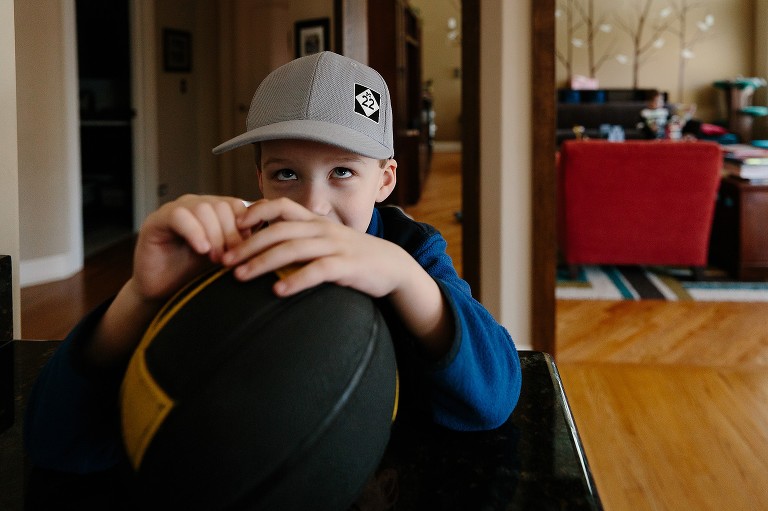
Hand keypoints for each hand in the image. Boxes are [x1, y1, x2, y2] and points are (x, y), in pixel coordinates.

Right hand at [132, 194, 249, 300]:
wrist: (163, 293)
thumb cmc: (196, 276)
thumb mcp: (226, 258)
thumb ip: (244, 242)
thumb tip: (273, 227)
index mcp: (214, 212)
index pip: (237, 206)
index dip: (246, 226)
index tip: (248, 250)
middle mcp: (196, 206)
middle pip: (222, 206)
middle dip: (231, 234)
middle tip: (231, 259)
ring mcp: (176, 210)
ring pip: (204, 208)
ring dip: (214, 235)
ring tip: (216, 258)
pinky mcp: (157, 220)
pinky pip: (179, 216)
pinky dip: (194, 232)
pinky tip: (202, 249)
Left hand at [222, 198, 410, 297]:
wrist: (391, 266)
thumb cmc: (351, 256)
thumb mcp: (325, 242)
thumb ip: (299, 240)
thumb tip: (263, 249)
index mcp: (314, 221)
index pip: (280, 206)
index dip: (255, 212)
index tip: (233, 227)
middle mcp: (322, 229)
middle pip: (278, 230)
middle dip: (248, 245)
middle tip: (224, 261)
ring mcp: (335, 246)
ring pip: (293, 249)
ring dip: (263, 262)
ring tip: (240, 277)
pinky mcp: (347, 266)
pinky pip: (317, 271)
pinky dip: (296, 280)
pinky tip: (277, 291)